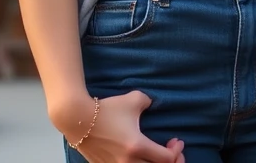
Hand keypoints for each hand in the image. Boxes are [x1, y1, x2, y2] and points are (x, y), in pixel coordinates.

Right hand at [53, 90, 185, 162]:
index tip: (177, 142)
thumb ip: (149, 102)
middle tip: (174, 153)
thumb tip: (154, 104)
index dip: (176, 152)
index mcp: (136, 146)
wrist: (78, 120)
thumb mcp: (134, 99)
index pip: (165, 159)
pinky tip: (141, 159)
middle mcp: (127, 162)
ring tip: (158, 158)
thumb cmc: (107, 109)